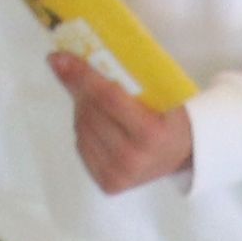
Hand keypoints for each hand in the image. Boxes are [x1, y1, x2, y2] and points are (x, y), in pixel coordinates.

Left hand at [47, 49, 197, 193]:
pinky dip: (85, 127)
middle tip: (70, 67)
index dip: (82, 75)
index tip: (60, 57)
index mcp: (151, 133)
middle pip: (90, 112)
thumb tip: (71, 58)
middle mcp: (133, 159)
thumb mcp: (160, 93)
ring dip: (81, 107)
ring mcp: (118, 175)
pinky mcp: (107, 183)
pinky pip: (81, 145)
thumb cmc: (169, 116)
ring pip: (81, 127)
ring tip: (95, 98)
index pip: (107, 98)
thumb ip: (125, 76)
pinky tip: (98, 121)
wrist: (181, 154)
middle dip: (78, 87)